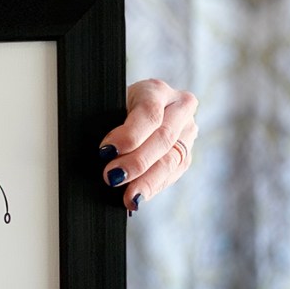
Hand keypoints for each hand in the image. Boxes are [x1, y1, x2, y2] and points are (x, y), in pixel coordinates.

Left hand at [98, 79, 197, 211]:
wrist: (132, 110)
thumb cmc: (113, 108)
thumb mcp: (109, 107)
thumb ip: (108, 125)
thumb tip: (102, 154)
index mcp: (155, 90)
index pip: (148, 113)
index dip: (129, 135)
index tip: (106, 151)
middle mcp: (179, 106)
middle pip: (163, 138)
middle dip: (136, 162)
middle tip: (112, 178)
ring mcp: (187, 130)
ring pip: (171, 159)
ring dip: (147, 181)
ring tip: (129, 197)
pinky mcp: (186, 151)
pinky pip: (173, 173)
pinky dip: (153, 186)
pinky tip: (138, 198)